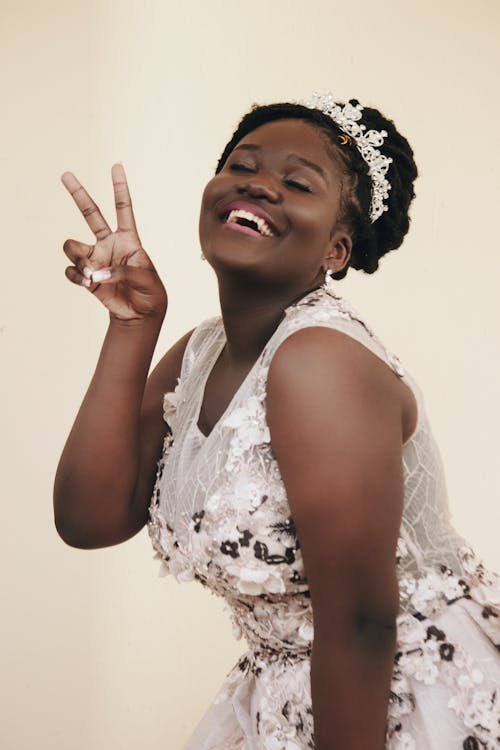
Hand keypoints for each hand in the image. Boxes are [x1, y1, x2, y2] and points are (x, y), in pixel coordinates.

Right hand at [61, 164, 166, 321]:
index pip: (123, 209)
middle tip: (66, 174)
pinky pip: (71, 271)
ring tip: (92, 274)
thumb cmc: (150, 293)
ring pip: (72, 246)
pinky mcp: (86, 276)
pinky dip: (77, 277)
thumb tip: (96, 272)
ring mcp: (95, 259)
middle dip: (78, 193)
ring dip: (77, 258)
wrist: (140, 315)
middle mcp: (109, 244)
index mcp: (129, 239)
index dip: (120, 188)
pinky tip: (89, 283)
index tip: (117, 166)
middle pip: (91, 213)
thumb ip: (124, 271)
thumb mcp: (147, 279)